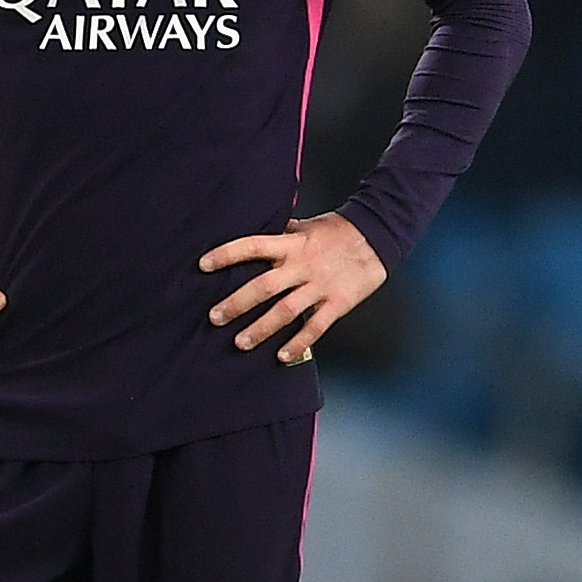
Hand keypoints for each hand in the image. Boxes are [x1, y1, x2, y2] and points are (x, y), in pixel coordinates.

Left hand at [200, 213, 385, 366]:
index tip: (203, 265)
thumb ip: (282, 233)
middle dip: (236, 303)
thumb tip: (259, 230)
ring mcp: (319, 286)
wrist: (378, 236)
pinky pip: (315, 326)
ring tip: (240, 342)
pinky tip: (282, 356)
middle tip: (214, 317)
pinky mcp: (337, 303)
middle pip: (263, 286)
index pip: (251, 246)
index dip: (226, 255)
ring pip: (285, 311)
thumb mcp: (306, 226)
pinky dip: (298, 342)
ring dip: (261, 328)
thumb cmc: (337, 231)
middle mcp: (301, 266)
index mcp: (291, 244)